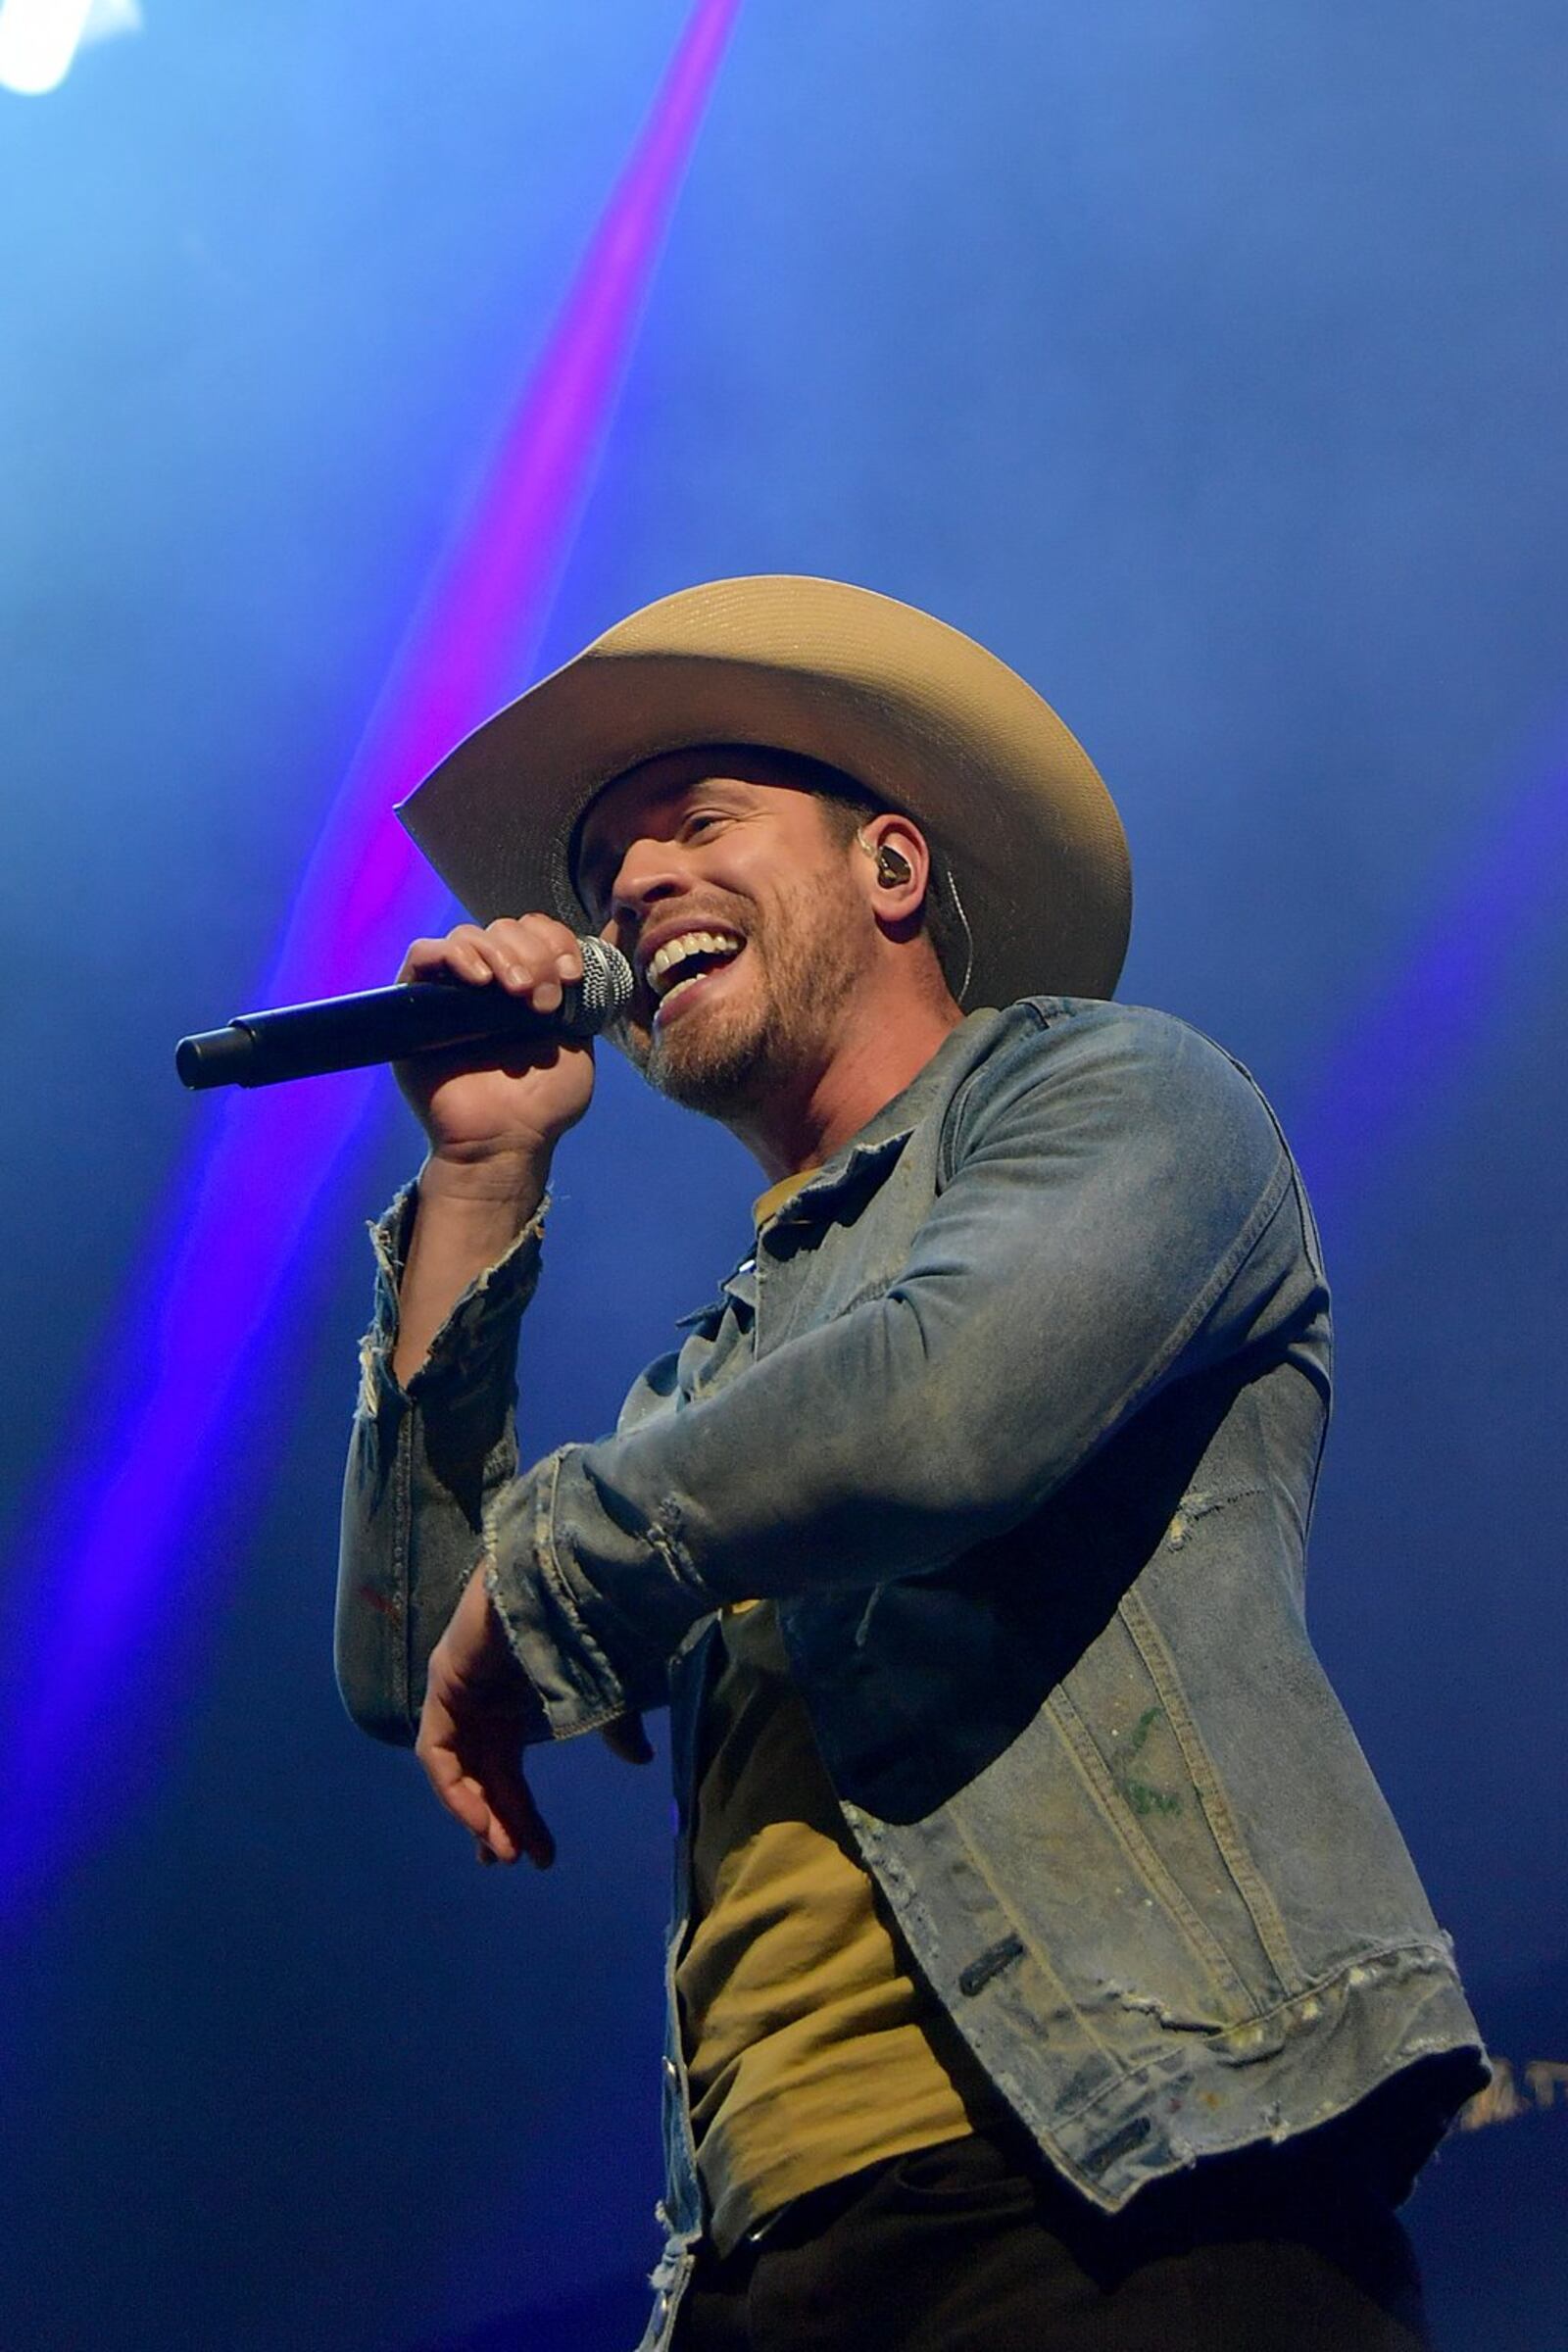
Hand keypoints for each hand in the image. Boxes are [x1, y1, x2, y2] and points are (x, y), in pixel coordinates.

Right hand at [395, 915, 597, 1174]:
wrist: (505, 1143)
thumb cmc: (541, 1105)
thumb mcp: (578, 1046)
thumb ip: (584, 1001)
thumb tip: (592, 953)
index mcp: (526, 986)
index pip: (535, 931)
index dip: (556, 941)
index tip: (572, 975)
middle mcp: (487, 983)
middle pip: (505, 928)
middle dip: (534, 955)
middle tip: (543, 1000)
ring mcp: (449, 992)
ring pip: (469, 936)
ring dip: (501, 955)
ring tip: (517, 993)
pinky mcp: (413, 1004)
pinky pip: (423, 954)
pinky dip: (453, 956)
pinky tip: (479, 982)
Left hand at [416, 1567, 651, 1866]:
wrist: (564, 1573)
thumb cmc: (588, 1620)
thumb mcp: (600, 1689)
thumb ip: (612, 1727)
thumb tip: (641, 1760)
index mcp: (512, 1705)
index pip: (505, 1772)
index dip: (520, 1815)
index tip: (540, 1856)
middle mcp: (482, 1704)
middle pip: (482, 1777)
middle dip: (499, 1822)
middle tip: (518, 1861)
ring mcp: (459, 1694)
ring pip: (458, 1771)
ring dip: (478, 1814)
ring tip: (504, 1852)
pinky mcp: (444, 1684)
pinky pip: (438, 1753)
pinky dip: (456, 1789)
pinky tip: (482, 1818)